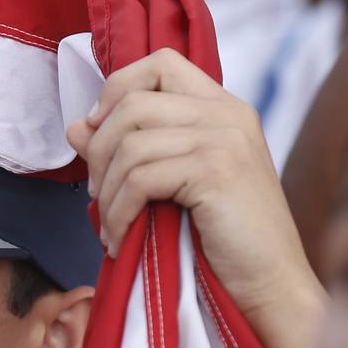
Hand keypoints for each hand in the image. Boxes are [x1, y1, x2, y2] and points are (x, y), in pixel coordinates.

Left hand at [67, 48, 319, 323]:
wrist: (272, 284)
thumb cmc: (225, 239)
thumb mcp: (173, 184)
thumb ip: (129, 148)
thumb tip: (76, 126)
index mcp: (222, 107)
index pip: (159, 63)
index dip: (116, 89)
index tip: (97, 130)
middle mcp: (227, 113)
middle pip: (132, 103)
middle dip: (99, 151)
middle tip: (97, 193)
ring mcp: (224, 139)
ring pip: (130, 144)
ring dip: (106, 192)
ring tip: (109, 226)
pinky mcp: (216, 171)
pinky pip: (140, 179)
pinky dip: (118, 213)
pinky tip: (119, 239)